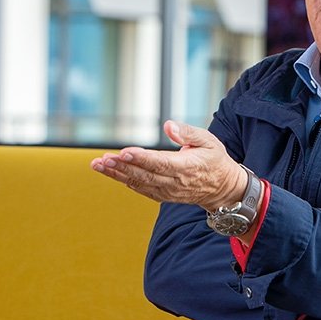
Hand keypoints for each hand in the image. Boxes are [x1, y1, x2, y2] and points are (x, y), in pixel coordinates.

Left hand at [90, 120, 246, 210]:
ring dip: (117, 174)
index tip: (124, 151)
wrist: (222, 188)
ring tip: (98, 164)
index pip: (160, 163)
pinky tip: (112, 173)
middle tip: (102, 158)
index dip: (141, 158)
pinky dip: (125, 181)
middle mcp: (175, 181)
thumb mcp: (209, 141)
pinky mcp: (163, 194)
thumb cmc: (214, 160)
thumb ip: (187, 133)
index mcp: (187, 167)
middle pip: (144, 174)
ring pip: (138, 182)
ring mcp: (168, 190)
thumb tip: (168, 125)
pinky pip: (141, 188)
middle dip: (121, 166)